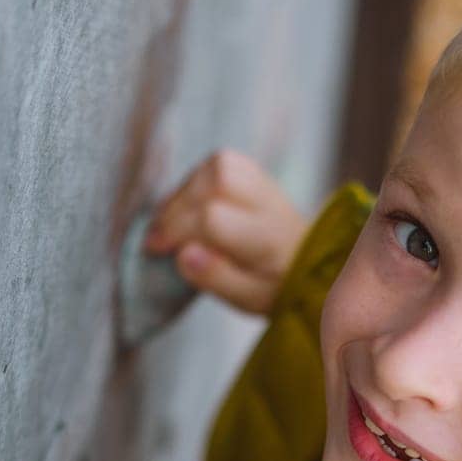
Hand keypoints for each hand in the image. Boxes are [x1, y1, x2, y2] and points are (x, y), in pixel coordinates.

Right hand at [143, 149, 309, 316]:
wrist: (304, 264)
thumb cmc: (271, 285)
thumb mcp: (247, 298)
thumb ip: (216, 278)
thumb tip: (182, 254)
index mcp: (267, 238)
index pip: (212, 218)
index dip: (177, 230)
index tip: (157, 250)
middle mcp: (268, 202)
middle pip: (213, 183)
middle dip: (176, 210)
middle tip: (158, 239)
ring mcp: (263, 181)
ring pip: (215, 165)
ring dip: (184, 193)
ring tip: (171, 223)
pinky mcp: (253, 171)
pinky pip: (218, 162)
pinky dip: (195, 181)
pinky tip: (186, 206)